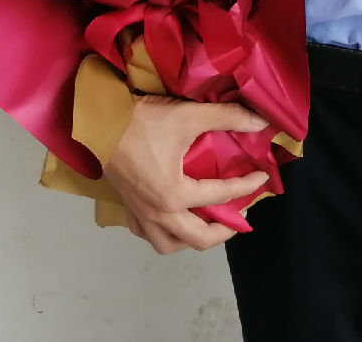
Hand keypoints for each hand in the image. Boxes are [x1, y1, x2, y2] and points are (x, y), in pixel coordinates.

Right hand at [102, 95, 271, 253]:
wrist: (98, 123)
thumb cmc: (142, 122)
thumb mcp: (188, 116)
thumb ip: (227, 118)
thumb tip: (260, 122)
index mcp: (175, 195)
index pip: (221, 196)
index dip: (247, 186)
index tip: (262, 177)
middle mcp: (158, 213)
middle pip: (198, 239)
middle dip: (224, 232)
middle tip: (239, 218)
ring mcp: (140, 214)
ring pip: (168, 244)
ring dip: (190, 240)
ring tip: (205, 224)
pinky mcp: (127, 207)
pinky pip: (146, 233)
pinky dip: (162, 233)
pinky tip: (171, 219)